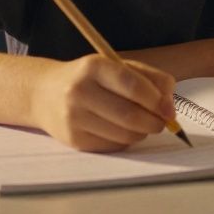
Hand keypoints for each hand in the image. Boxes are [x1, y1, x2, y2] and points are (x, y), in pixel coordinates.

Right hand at [30, 54, 176, 151]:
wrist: (44, 93)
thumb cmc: (90, 79)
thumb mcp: (117, 67)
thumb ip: (149, 78)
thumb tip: (169, 104)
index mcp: (93, 67)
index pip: (132, 85)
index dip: (155, 100)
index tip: (169, 108)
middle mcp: (79, 91)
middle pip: (128, 114)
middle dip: (154, 122)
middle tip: (163, 122)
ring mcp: (74, 117)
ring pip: (123, 134)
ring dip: (142, 133)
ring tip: (143, 125)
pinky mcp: (73, 139)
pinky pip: (112, 146)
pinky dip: (126, 141)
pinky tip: (123, 131)